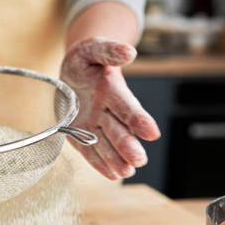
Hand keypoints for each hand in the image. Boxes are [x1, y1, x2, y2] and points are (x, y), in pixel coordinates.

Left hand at [60, 37, 160, 179]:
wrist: (73, 71)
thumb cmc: (84, 59)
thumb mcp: (92, 49)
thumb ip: (109, 51)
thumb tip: (128, 52)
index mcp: (112, 90)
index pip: (127, 107)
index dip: (139, 119)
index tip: (152, 133)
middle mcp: (107, 111)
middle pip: (119, 130)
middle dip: (128, 145)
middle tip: (138, 160)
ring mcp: (95, 125)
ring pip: (107, 144)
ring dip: (116, 159)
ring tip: (126, 172)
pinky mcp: (81, 134)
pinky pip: (90, 150)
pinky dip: (100, 163)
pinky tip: (112, 175)